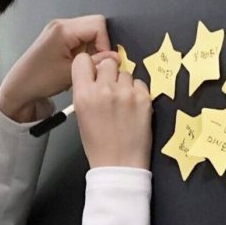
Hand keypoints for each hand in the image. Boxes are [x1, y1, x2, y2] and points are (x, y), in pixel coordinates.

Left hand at [0, 15, 119, 121]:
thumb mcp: (71, 74)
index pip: (98, 25)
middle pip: (95, 26)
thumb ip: (96, 63)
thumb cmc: (39, 81)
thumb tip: (116, 58)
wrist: (19, 88)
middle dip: (99, 45)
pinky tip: (76, 64)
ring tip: (82, 66)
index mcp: (63, 29)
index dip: (105, 43)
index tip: (101, 62)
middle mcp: (61, 24)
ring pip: (89, 32)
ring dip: (91, 49)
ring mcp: (59, 29)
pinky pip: (80, 38)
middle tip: (93, 64)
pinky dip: (84, 50)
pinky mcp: (58, 37)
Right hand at [71, 53, 152, 169]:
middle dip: (109, 73)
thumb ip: (86, 92)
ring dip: (124, 84)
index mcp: (83, 94)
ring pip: (125, 73)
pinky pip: (140, 83)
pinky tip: (133, 107)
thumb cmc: (98, 144)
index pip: (83, 60)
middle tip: (111, 89)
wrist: (119, 164)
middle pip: (107, 63)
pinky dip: (137, 92)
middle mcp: (104, 90)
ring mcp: (126, 93)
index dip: (89, 65)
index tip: (94, 73)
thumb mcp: (82, 115)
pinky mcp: (144, 98)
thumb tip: (96, 76)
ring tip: (123, 102)